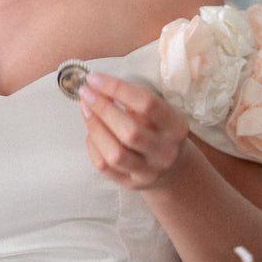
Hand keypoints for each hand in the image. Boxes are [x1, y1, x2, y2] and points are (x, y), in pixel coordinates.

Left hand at [78, 72, 189, 189]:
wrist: (173, 169)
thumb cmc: (159, 131)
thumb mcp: (160, 112)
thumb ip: (135, 100)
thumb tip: (98, 85)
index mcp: (176, 126)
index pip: (147, 103)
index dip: (117, 88)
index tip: (94, 77)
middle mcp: (164, 151)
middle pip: (130, 131)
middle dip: (102, 108)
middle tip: (86, 92)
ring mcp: (148, 171)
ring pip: (115, 153)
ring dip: (95, 128)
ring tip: (85, 109)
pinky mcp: (131, 184)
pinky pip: (104, 167)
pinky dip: (93, 146)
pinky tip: (91, 132)